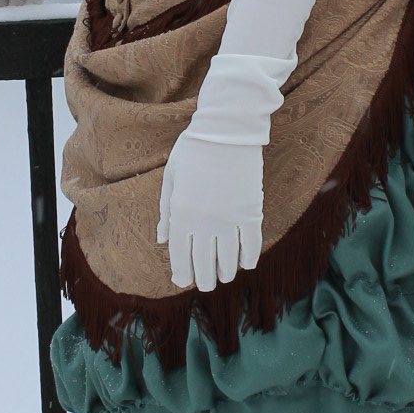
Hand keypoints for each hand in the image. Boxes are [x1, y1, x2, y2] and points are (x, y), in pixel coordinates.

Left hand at [158, 123, 264, 291]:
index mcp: (180, 212)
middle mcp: (203, 221)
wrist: (227, 129)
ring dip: (226, 272)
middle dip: (205, 279)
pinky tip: (246, 264)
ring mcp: (229, 218)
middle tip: (207, 284)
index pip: (180, 255)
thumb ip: (166, 211)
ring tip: (225, 276)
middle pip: (204, 263)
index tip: (183, 281)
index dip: (182, 272)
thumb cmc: (194, 150)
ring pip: (228, 259)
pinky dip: (248, 258)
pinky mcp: (251, 212)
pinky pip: (251, 244)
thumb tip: (162, 240)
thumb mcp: (171, 178)